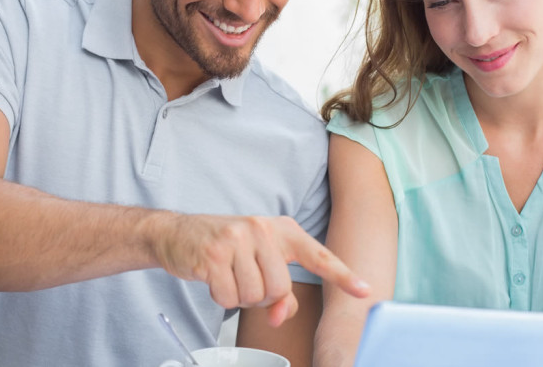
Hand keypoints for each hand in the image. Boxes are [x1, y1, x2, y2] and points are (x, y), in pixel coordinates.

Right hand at [153, 214, 370, 326]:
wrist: (178, 233)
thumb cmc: (225, 247)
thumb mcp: (259, 259)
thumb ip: (280, 289)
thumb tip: (282, 314)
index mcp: (281, 229)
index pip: (318, 255)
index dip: (343, 275)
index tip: (365, 290)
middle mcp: (262, 228)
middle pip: (279, 289)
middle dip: (262, 296)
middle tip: (245, 278)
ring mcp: (237, 239)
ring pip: (255, 296)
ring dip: (240, 297)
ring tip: (229, 275)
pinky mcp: (214, 254)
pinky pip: (229, 297)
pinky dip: (221, 296)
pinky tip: (213, 277)